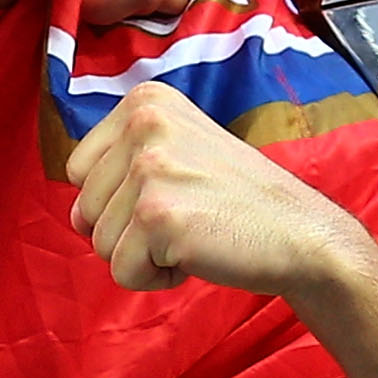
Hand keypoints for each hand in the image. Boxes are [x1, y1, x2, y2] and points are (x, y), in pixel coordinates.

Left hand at [64, 81, 372, 300]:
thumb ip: (121, 167)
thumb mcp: (179, 151)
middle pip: (84, 208)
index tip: (174, 192)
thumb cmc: (238, 202)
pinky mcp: (159, 216)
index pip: (79, 170)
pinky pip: (122, 272)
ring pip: (99, 243)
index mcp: (145, 100)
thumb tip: (74, 215)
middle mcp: (144, 123)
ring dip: (144, 255)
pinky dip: (157, 278)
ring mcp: (151, 167)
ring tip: (196, 232)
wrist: (303, 234)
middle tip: (190, 216)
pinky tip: (200, 252)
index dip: (120, 199)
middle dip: (131, 231)